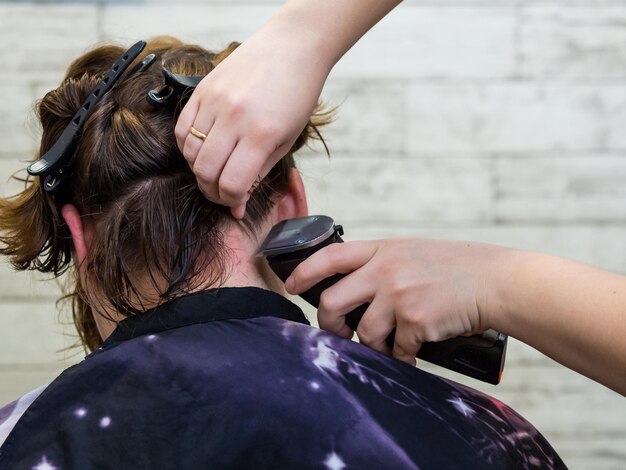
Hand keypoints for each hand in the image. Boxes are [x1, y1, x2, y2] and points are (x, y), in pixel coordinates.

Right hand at [175, 25, 330, 218]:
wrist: (291, 48)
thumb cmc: (296, 96)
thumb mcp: (286, 141)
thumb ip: (259, 173)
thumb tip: (238, 203)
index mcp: (261, 134)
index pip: (231, 184)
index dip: (231, 201)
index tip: (236, 203)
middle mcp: (234, 118)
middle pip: (205, 172)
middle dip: (212, 191)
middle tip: (222, 192)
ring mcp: (214, 101)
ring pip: (189, 153)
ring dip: (199, 169)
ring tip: (215, 169)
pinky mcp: (201, 89)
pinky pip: (181, 129)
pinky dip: (187, 146)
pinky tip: (203, 148)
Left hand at [285, 238, 504, 364]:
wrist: (494, 281)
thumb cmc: (456, 268)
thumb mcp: (411, 253)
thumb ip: (380, 264)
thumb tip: (352, 289)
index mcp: (382, 250)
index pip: (330, 255)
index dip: (305, 271)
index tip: (292, 284)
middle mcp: (385, 270)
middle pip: (332, 301)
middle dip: (329, 323)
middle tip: (338, 331)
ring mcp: (399, 295)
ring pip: (363, 331)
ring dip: (373, 345)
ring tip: (387, 344)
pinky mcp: (415, 321)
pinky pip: (395, 350)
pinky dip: (401, 357)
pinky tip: (411, 352)